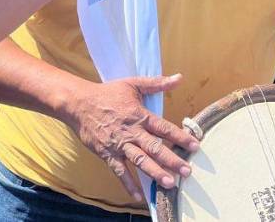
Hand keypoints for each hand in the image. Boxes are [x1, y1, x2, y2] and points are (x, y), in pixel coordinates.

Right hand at [64, 74, 200, 200]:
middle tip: (187, 172)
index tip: (195, 146)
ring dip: (155, 173)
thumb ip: (157, 83)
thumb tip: (179, 78)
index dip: (180, 137)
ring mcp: (119, 144)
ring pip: (140, 161)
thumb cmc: (108, 93)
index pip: (164, 128)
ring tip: (169, 184)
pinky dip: (128, 184)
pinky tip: (138, 196)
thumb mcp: (133, 84)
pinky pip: (119, 171)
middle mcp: (132, 132)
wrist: (79, 103)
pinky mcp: (107, 154)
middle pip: (155, 148)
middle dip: (172, 160)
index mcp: (140, 116)